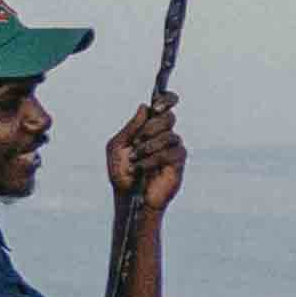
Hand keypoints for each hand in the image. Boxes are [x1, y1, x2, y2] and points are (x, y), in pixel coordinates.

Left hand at [105, 96, 183, 216]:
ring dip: (147, 148)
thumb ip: (130, 127)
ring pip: (168, 136)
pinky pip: (171, 153)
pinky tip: (142, 168)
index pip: (166, 105)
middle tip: (136, 141)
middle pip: (168, 118)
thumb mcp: (117, 146)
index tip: (157, 106)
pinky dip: (153, 160)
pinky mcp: (178, 163)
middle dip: (150, 128)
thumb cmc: (122, 173)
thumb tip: (145, 107)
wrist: (129, 197)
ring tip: (135, 160)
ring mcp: (173, 148)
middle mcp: (164, 135)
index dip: (167, 99)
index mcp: (150, 128)